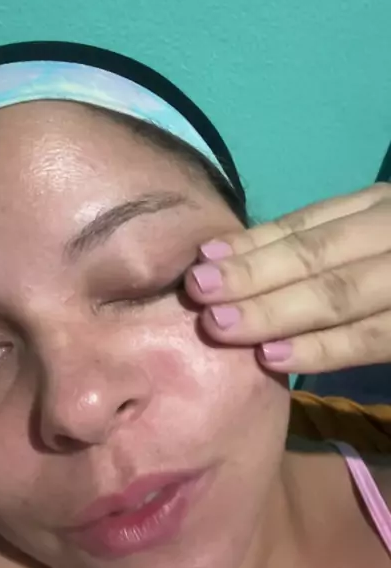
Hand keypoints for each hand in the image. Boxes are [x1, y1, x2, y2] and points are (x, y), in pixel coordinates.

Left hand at [185, 183, 390, 374]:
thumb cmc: (389, 269)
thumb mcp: (367, 241)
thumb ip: (317, 247)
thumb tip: (226, 259)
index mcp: (376, 210)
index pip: (306, 226)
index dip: (252, 244)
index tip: (201, 257)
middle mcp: (390, 234)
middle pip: (314, 255)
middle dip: (251, 274)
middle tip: (197, 290)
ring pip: (336, 294)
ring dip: (272, 311)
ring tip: (219, 324)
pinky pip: (369, 338)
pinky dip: (320, 349)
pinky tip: (270, 357)